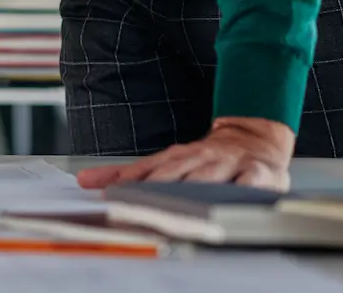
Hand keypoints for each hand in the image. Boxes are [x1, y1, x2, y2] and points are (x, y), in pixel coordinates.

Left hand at [75, 117, 294, 189]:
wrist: (254, 137)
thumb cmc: (207, 158)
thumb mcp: (167, 162)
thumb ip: (130, 174)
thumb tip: (85, 180)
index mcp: (177, 156)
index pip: (147, 169)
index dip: (129, 181)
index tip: (110, 194)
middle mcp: (200, 157)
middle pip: (174, 172)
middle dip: (155, 188)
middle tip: (138, 203)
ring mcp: (228, 164)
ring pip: (208, 176)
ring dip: (193, 188)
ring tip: (179, 204)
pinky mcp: (257, 173)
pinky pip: (248, 182)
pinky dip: (239, 189)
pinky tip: (231, 198)